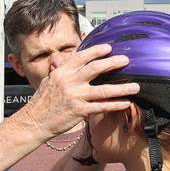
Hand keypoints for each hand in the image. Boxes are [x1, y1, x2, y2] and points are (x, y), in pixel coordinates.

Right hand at [20, 45, 138, 135]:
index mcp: (62, 73)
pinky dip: (115, 105)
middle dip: (113, 63)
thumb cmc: (41, 103)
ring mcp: (76, 96)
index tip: (108, 48)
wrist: (34, 122)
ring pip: (104, 90)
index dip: (96, 51)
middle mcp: (70, 82)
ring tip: (135, 86)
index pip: (81, 57)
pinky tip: (125, 103)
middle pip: (95, 69)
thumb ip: (60, 71)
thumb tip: (66, 61)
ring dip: (122, 88)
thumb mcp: (48, 81)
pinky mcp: (80, 111)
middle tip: (126, 61)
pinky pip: (102, 107)